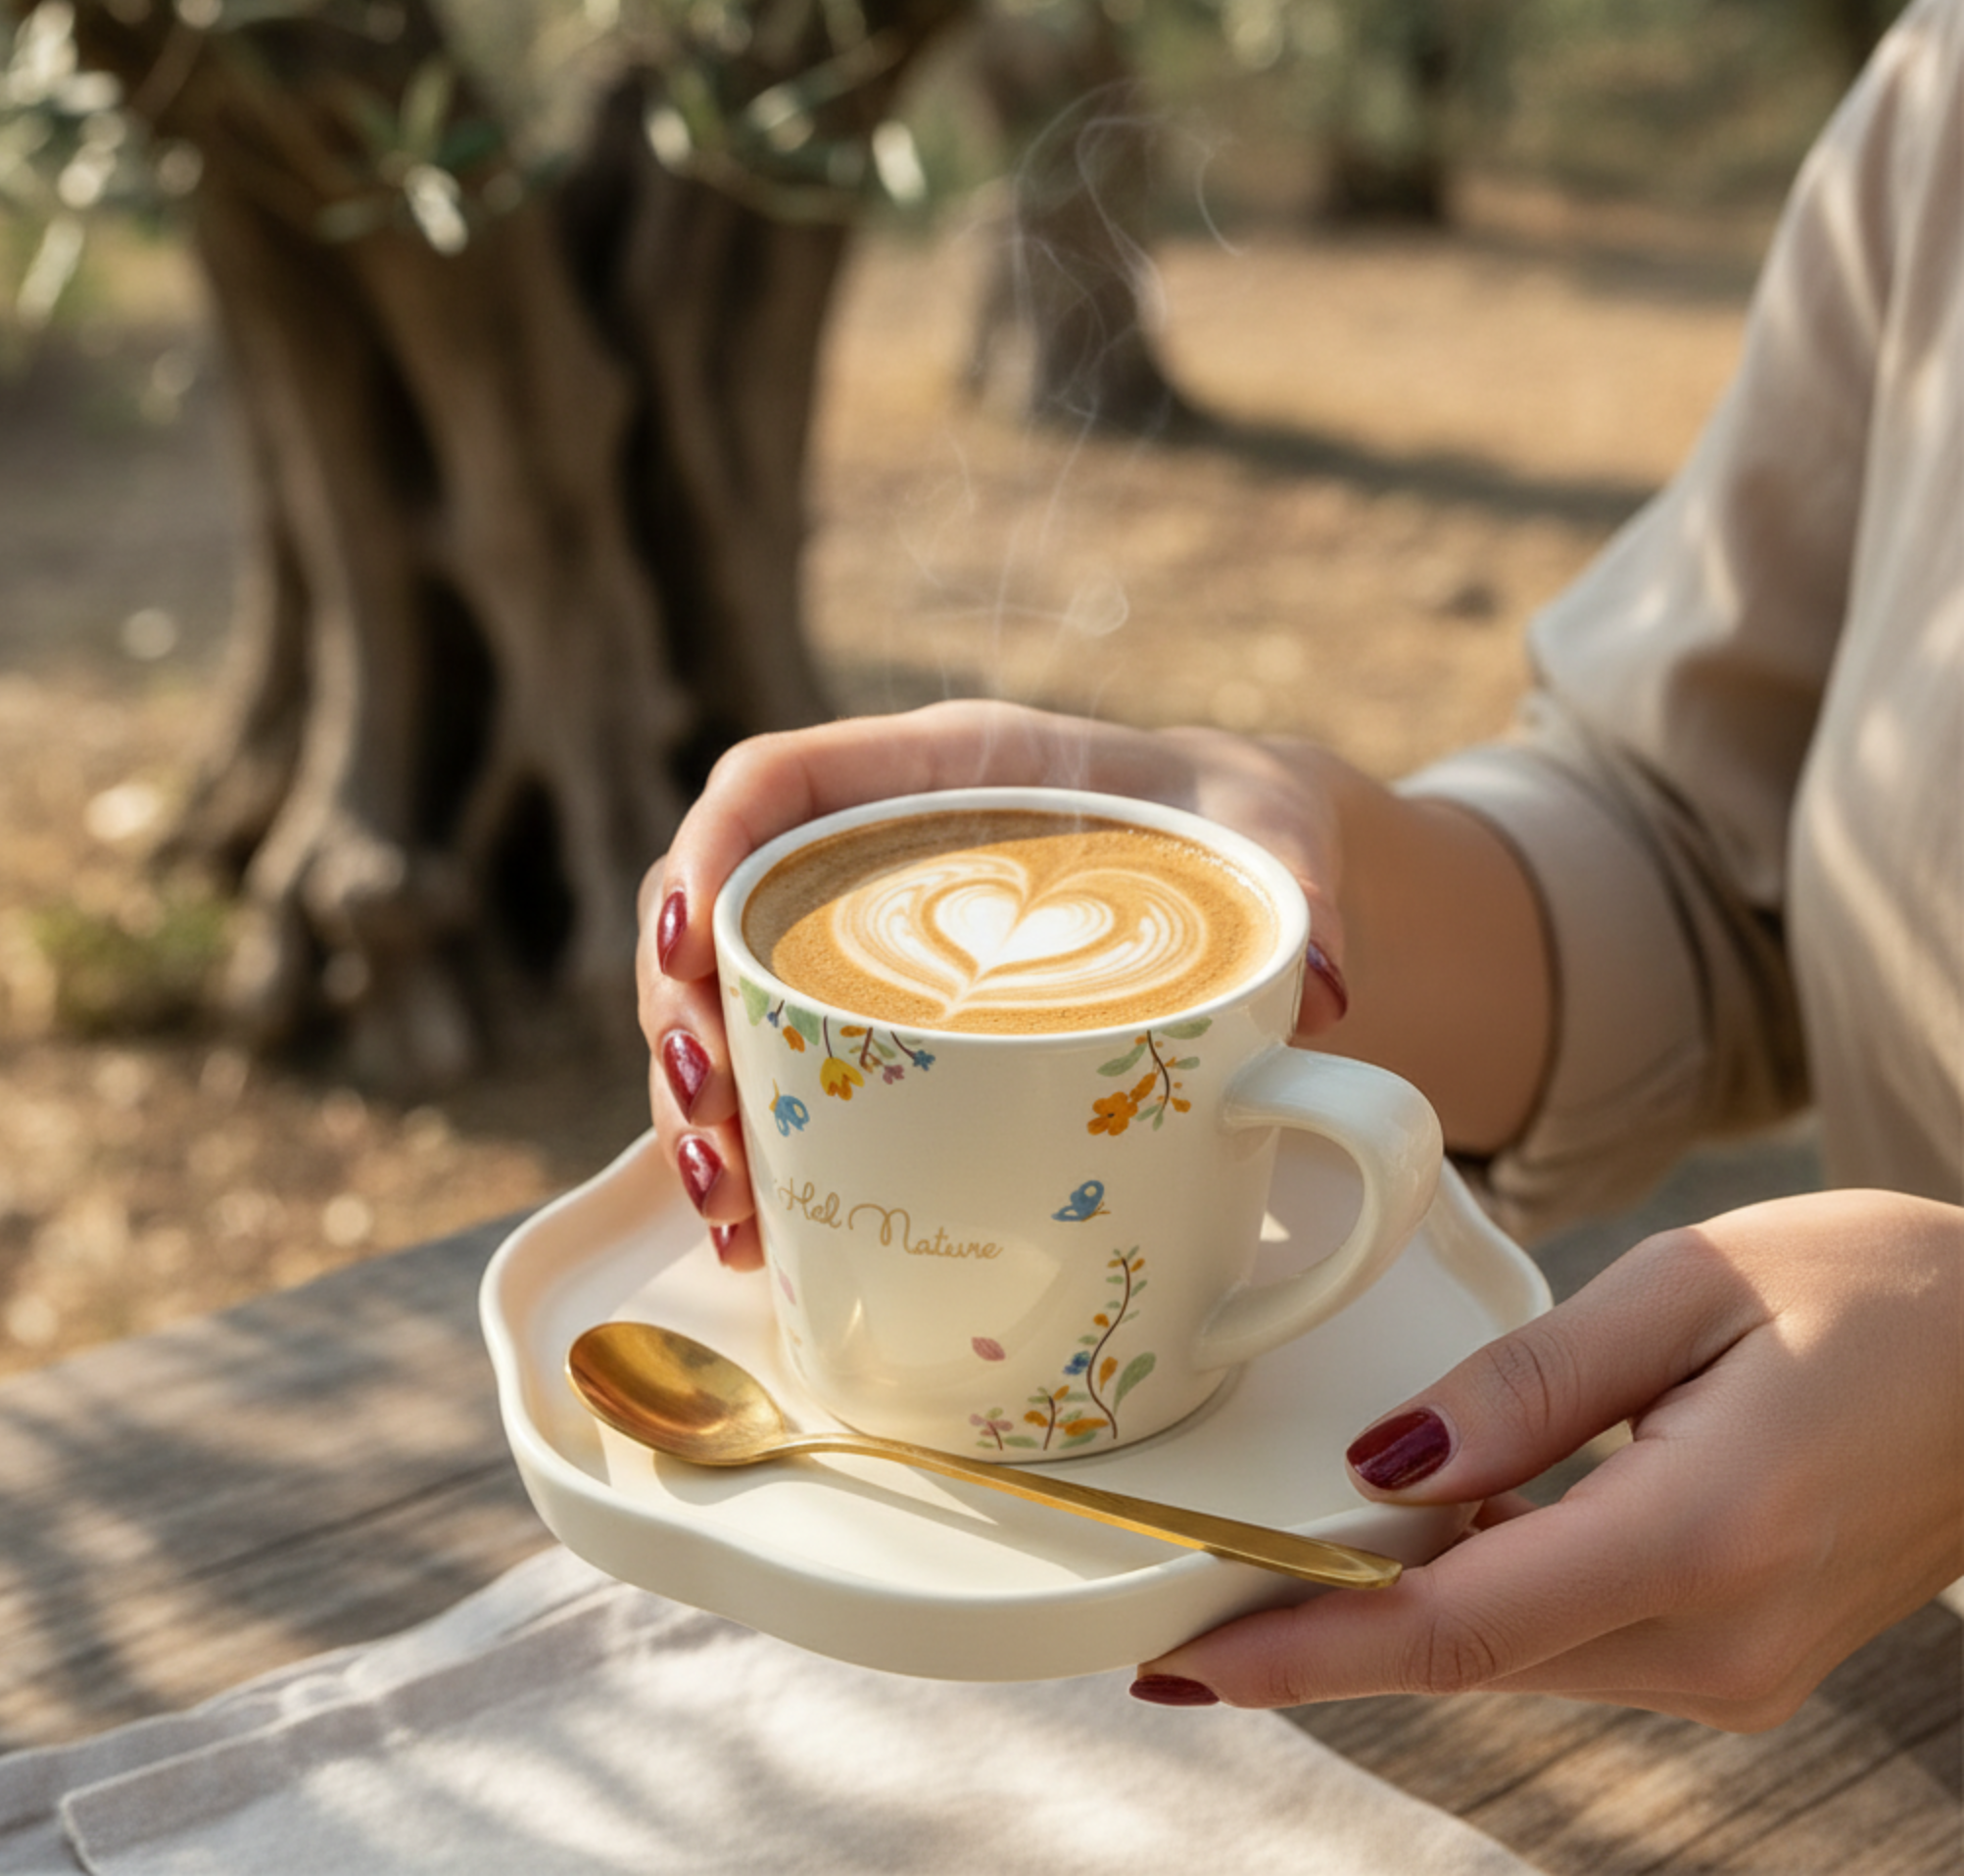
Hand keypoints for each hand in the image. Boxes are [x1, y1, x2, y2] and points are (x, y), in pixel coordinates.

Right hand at [634, 700, 1358, 1266]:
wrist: (1246, 861)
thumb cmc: (1241, 821)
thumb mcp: (1276, 830)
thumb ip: (1302, 886)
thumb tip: (1321, 991)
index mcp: (945, 768)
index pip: (776, 779)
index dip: (704, 854)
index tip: (684, 946)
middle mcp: (882, 851)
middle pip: (720, 912)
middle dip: (679, 1023)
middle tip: (708, 1127)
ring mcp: (872, 941)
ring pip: (731, 1005)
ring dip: (700, 1108)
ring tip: (726, 1209)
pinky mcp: (892, 1023)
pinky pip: (787, 1071)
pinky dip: (760, 1148)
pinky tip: (759, 1231)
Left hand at [1133, 1190, 1963, 1728]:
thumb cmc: (1872, 1291)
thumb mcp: (1686, 1287)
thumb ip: (1527, 1387)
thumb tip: (1382, 1466)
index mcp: (1702, 1539)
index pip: (1453, 1627)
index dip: (1301, 1651)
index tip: (1181, 1665)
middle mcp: (1720, 1643)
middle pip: (1465, 1652)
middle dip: (1315, 1629)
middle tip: (1181, 1596)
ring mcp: (1738, 1671)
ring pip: (1512, 1653)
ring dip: (1392, 1611)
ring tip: (1273, 1560)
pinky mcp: (1740, 1660)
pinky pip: (1569, 1638)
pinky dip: (1479, 1598)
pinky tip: (1421, 1543)